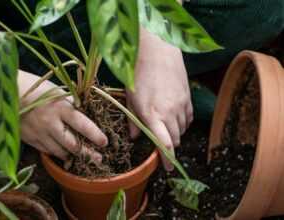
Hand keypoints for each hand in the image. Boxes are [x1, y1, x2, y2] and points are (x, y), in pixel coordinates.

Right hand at [17, 70, 107, 161]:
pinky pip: (47, 151)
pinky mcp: (29, 139)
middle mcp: (51, 123)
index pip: (83, 125)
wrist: (6, 92)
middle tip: (99, 159)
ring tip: (82, 159)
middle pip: (73, 145)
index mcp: (61, 107)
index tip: (104, 142)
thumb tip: (85, 113)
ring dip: (73, 156)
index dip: (96, 135)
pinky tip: (63, 153)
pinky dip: (56, 153)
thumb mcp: (56, 91)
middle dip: (88, 154)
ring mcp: (39, 133)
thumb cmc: (34, 87)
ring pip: (60, 152)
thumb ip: (70, 104)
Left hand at [126, 28, 192, 170]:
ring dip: (174, 133)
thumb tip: (133, 137)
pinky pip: (189, 118)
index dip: (166, 158)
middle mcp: (169, 113)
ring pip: (182, 130)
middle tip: (158, 141)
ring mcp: (181, 105)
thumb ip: (132, 119)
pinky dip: (182, 123)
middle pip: (175, 140)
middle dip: (168, 145)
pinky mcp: (188, 98)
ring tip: (163, 125)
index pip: (164, 143)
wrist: (157, 51)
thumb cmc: (138, 74)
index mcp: (152, 114)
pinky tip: (173, 117)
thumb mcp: (130, 98)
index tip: (166, 167)